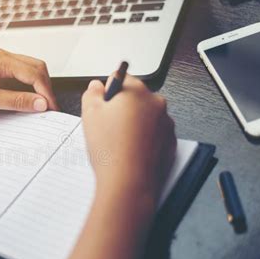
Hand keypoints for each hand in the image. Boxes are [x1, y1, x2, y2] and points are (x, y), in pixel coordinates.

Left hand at [0, 48, 58, 114]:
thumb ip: (17, 101)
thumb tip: (41, 104)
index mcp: (1, 59)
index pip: (35, 73)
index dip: (46, 92)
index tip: (51, 110)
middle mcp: (1, 56)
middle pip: (35, 68)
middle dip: (45, 87)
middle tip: (48, 109)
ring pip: (27, 71)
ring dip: (36, 87)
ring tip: (38, 107)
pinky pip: (16, 76)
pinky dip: (25, 88)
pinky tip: (25, 101)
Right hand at [82, 74, 176, 201]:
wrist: (128, 182)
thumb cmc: (110, 149)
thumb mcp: (89, 114)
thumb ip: (91, 93)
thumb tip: (96, 86)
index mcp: (137, 91)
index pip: (121, 77)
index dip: (108, 91)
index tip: (103, 105)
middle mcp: (156, 103)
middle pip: (134, 97)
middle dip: (121, 108)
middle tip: (107, 127)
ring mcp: (166, 124)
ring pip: (145, 117)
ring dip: (133, 124)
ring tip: (118, 143)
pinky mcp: (170, 143)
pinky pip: (153, 135)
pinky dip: (143, 139)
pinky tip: (129, 152)